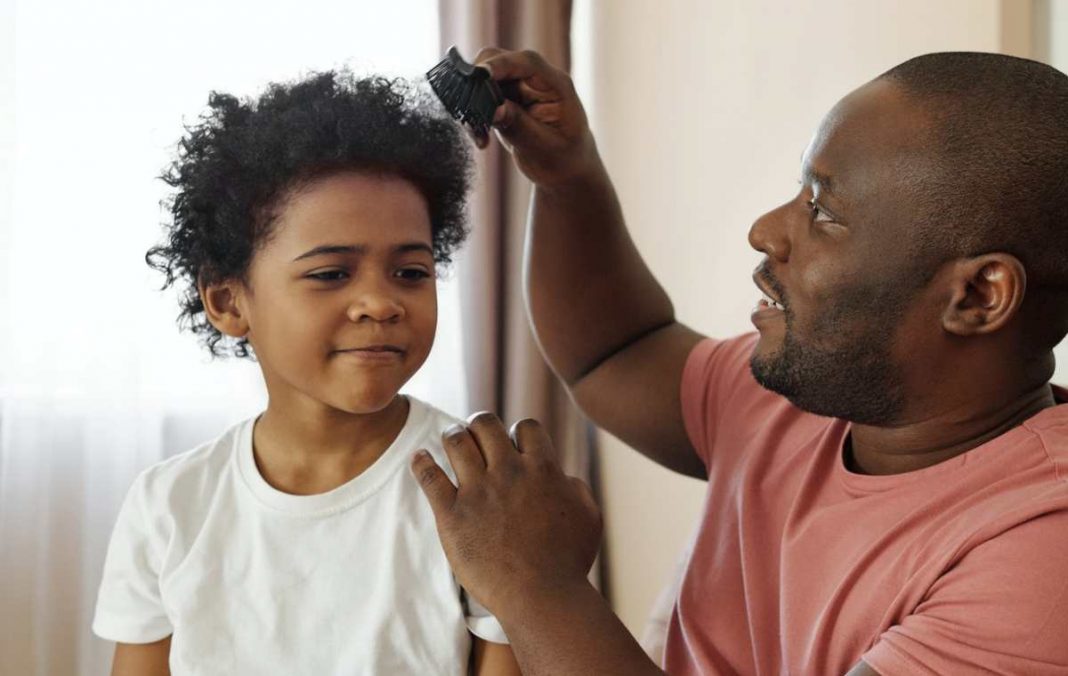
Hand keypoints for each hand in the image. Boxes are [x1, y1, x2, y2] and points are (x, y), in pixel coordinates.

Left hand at [412, 412, 601, 615]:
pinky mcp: (452, 514)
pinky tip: (419, 458)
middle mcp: (508, 472)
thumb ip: (576, 487)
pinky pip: (429, 477)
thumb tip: (562, 476)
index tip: (513, 445)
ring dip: (452, 435)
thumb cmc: (569, 561)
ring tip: (451, 438)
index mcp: (542, 469)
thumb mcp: (589, 516)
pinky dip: (421, 462)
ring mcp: (478, 491)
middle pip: (485, 424)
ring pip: (456, 441)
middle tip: (475, 433)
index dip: (518, 433)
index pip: (525, 427)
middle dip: (479, 424)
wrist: (540, 596)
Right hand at [472, 47, 600, 188]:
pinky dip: (475, 114)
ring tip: (479, 135)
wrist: (567, 170)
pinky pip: (481, 96)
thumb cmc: (564, 160)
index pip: (527, 62)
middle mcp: (537, 79)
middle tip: (471, 114)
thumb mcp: (544, 148)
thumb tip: (494, 110)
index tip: (478, 74)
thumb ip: (520, 126)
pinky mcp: (505, 98)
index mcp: (556, 85)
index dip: (501, 64)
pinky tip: (481, 138)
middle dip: (479, 82)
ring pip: (484, 78)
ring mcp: (520, 86)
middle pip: (500, 60)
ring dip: (474, 103)